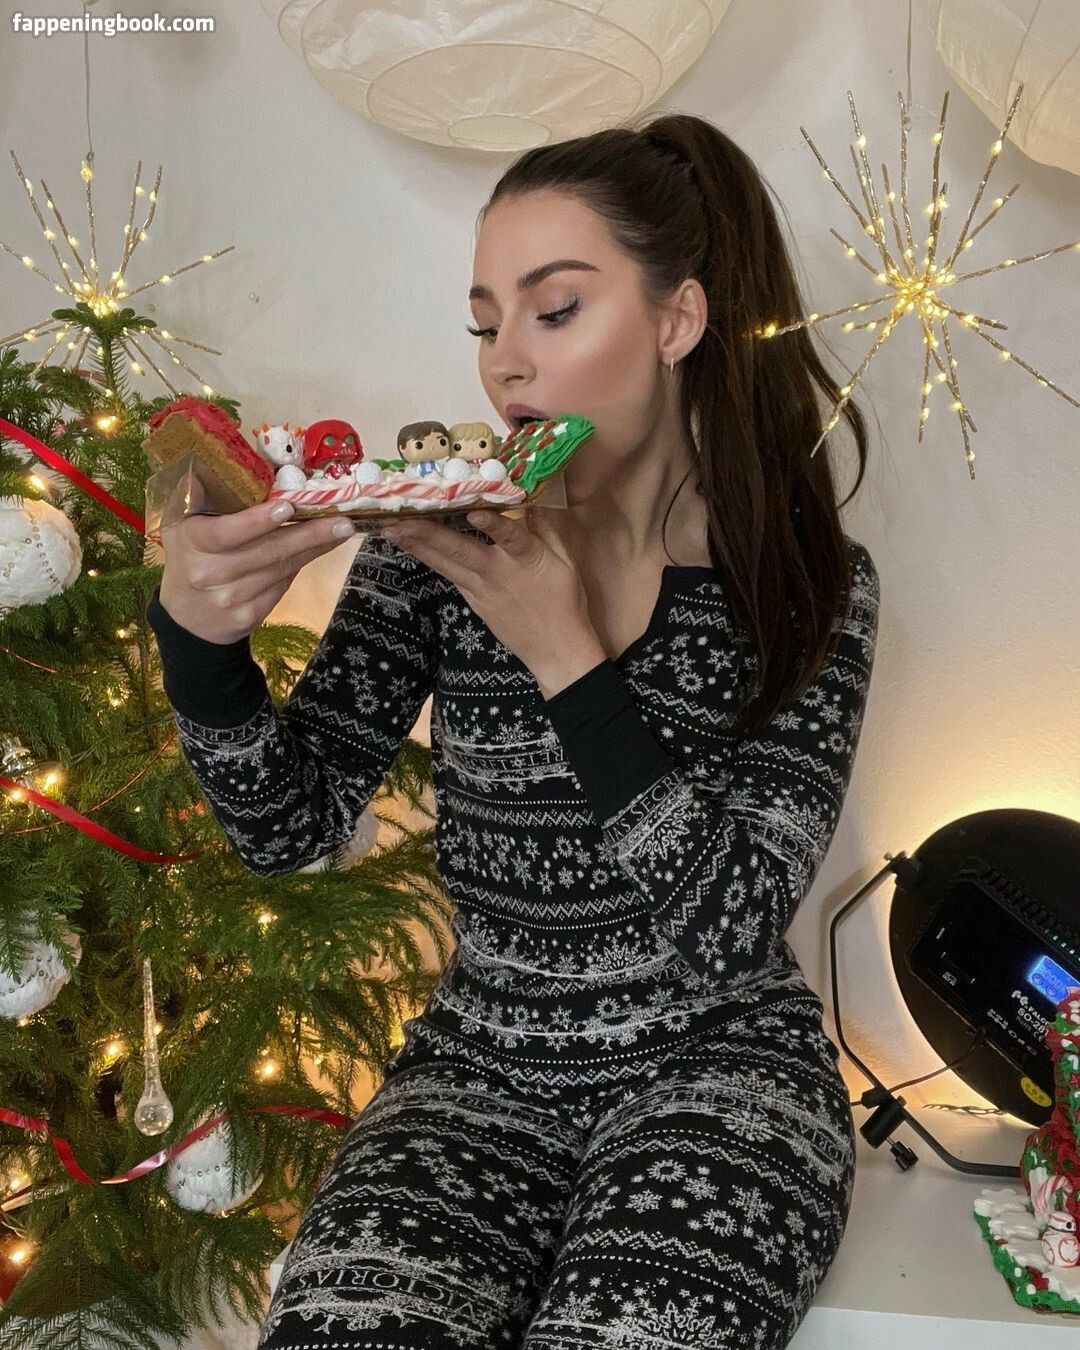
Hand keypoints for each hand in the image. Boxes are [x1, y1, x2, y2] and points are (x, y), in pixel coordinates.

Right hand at [157, 476, 358, 643]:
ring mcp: (232, 598)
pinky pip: (282, 585)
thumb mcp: (179, 525)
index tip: (287, 507)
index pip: (227, 533)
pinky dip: (301, 564)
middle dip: (308, 535)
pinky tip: (320, 548)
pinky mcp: (250, 616)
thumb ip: (195, 496)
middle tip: (342, 521)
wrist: (186, 618)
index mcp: (193, 543)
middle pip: (267, 551)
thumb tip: (211, 462)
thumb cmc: (187, 557)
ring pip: (282, 568)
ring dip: (314, 548)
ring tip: (341, 530)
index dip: (257, 521)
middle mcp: (211, 573)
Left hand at [376, 508, 607, 696]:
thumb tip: (530, 502)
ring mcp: (480, 589)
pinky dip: (430, 559)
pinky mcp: (472, 601)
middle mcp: (497, 572)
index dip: (493, 524)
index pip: (509, 537)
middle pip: (459, 550)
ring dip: (416, 546)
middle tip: (396, 518)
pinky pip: (449, 575)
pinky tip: (411, 547)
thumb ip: (545, 530)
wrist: (555, 650)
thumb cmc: (565, 603)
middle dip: (426, 533)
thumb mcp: (565, 562)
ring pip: (444, 563)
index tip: (473, 511)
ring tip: (389, 530)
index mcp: (526, 559)